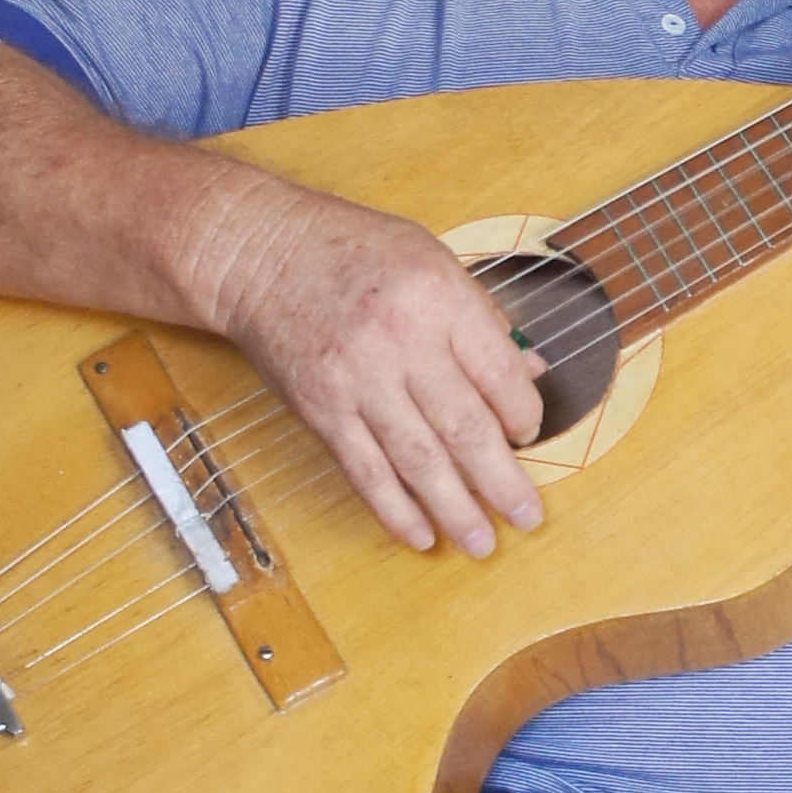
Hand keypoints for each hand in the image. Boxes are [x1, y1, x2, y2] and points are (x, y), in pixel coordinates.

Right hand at [210, 185, 547, 558]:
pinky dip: (394, 510)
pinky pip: (364, 471)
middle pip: (466, 428)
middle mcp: (400, 341)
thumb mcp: (433, 260)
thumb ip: (482, 318)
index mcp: (439, 297)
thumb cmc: (353, 249)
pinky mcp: (320, 408)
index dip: (524, 415)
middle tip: (528, 517)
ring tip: (481, 543)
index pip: (500, 375)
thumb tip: (531, 371)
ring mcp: (357, 379)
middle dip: (503, 482)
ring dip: (455, 510)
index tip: (529, 434)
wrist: (260, 253)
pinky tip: (420, 535)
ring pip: (418, 461)